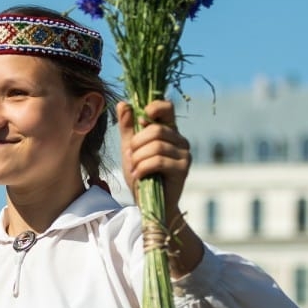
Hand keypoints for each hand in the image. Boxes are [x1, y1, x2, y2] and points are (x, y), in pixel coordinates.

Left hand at [118, 99, 203, 275]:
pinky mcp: (183, 169)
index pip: (166, 107)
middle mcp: (180, 140)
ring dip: (138, 158)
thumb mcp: (130, 150)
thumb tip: (123, 103)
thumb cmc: (141, 176)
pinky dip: (143, 168)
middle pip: (156, 129)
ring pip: (156, 145)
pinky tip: (139, 176)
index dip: (153, 108)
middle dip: (136, 144)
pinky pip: (159, 160)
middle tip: (132, 158)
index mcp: (168, 131)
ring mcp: (184, 154)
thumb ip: (127, 128)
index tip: (141, 120)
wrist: (149, 204)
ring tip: (136, 169)